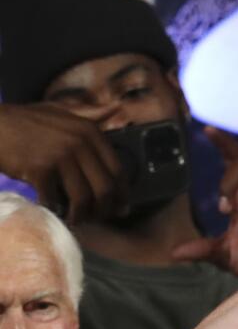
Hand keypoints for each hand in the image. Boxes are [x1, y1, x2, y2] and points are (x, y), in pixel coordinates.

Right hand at [0, 103, 123, 223]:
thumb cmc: (27, 121)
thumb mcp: (62, 111)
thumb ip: (91, 113)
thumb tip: (119, 108)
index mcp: (90, 132)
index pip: (118, 170)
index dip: (121, 194)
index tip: (118, 207)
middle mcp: (80, 142)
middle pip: (105, 188)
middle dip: (104, 210)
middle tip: (96, 219)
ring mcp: (61, 155)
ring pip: (84, 198)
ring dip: (81, 215)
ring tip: (76, 219)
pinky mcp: (41, 169)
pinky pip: (56, 199)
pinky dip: (56, 210)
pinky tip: (54, 211)